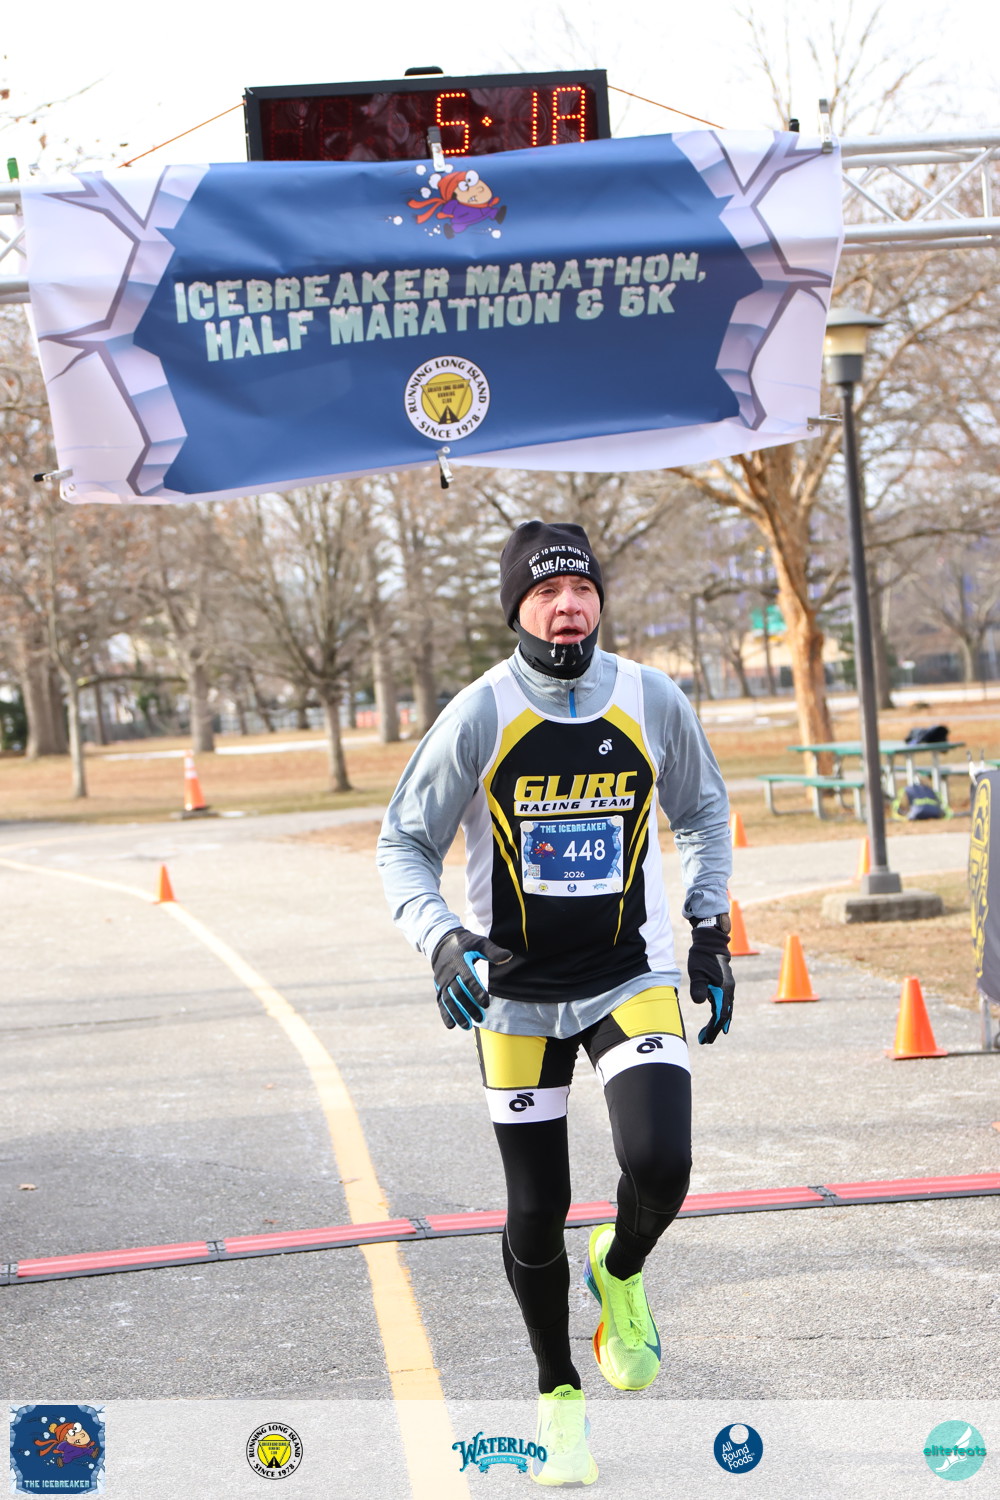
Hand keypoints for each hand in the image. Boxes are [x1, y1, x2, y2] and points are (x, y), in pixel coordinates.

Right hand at [430, 927, 512, 1029]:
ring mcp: (443, 982)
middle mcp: (450, 974)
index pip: (469, 980)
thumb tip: (508, 956)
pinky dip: (445, 1014)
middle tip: (481, 1018)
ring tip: (467, 1026)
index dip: (477, 992)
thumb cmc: (465, 943)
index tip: (486, 1004)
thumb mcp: (479, 942)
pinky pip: (441, 1002)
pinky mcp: (439, 987)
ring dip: (457, 1014)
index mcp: (460, 963)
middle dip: (469, 1007)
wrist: (441, 942)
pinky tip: (451, 1026)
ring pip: (449, 1000)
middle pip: (458, 993)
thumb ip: (492, 951)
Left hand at [687, 919, 733, 1044]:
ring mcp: (728, 987)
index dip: (714, 1028)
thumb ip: (699, 987)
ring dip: (717, 1022)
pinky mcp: (724, 985)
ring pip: (725, 1009)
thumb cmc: (702, 956)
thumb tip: (700, 1002)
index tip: (707, 1039)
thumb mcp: (697, 971)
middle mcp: (728, 990)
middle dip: (715, 1029)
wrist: (710, 942)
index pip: (720, 1014)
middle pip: (724, 1014)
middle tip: (705, 1041)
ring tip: (708, 1034)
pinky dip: (719, 1013)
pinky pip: (723, 1003)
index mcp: (723, 989)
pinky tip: (713, 1018)